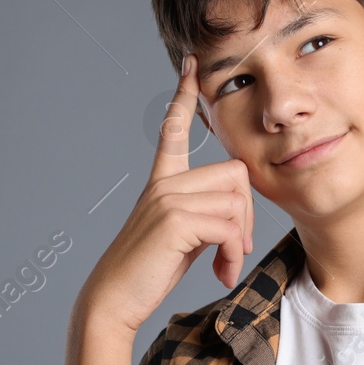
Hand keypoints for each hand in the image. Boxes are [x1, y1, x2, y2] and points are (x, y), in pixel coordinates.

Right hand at [76, 53, 256, 336]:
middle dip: (248, 215)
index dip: (183, 96)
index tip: (190, 65)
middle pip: (236, 174)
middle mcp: (164, 183)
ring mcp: (168, 198)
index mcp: (162, 182)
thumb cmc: (148, 271)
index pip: (173, 130)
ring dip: (241, 241)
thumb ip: (205, 215)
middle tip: (236, 249)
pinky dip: (232, 254)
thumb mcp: (182, 236)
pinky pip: (229, 227)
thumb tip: (239, 218)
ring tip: (225, 265)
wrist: (114, 298)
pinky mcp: (175, 220)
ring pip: (236, 202)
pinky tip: (221, 273)